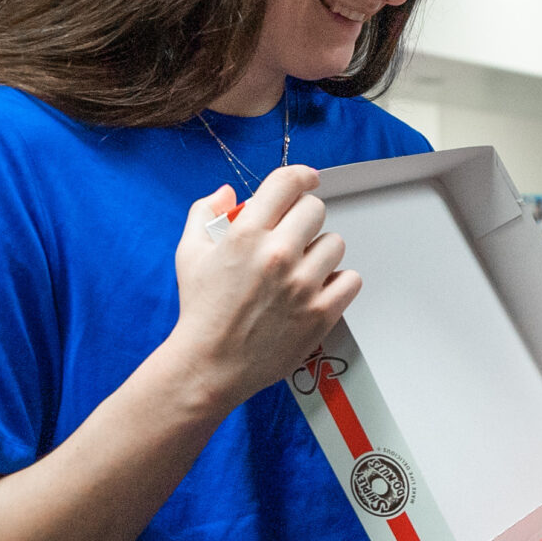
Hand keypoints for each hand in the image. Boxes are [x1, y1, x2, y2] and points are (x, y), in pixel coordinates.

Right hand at [165, 164, 360, 411]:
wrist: (211, 364)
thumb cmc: (201, 310)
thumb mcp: (189, 254)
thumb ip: (205, 213)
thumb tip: (228, 192)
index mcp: (246, 234)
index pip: (288, 183)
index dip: (302, 176)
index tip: (309, 180)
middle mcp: (278, 254)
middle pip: (316, 210)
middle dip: (305, 218)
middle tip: (294, 236)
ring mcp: (302, 285)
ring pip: (336, 243)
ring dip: (321, 252)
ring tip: (302, 268)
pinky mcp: (321, 313)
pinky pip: (351, 279)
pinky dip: (339, 282)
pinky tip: (318, 289)